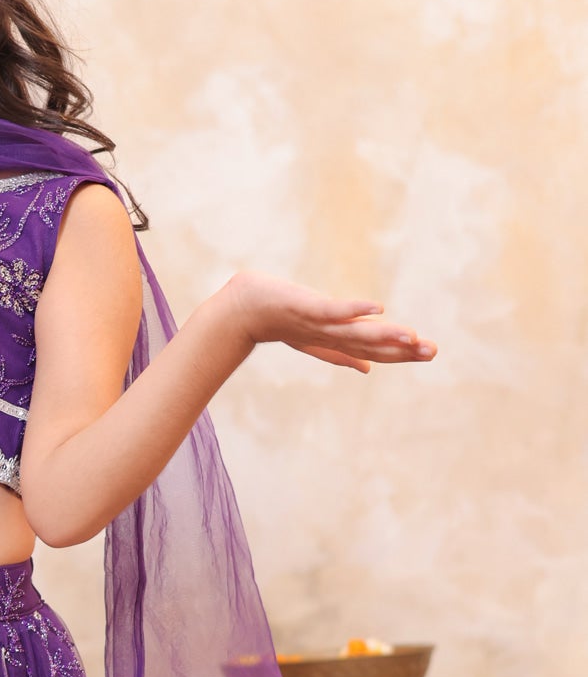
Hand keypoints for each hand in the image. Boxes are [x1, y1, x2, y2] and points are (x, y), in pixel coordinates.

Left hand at [224, 271, 436, 373]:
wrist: (241, 311)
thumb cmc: (278, 321)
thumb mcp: (313, 340)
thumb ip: (341, 353)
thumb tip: (367, 368)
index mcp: (336, 343)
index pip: (374, 350)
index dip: (400, 354)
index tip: (429, 353)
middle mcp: (330, 338)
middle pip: (372, 345)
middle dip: (403, 349)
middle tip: (434, 351)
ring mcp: (318, 325)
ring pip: (357, 333)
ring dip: (385, 334)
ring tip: (413, 336)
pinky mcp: (306, 309)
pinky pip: (333, 311)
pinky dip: (354, 310)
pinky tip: (377, 308)